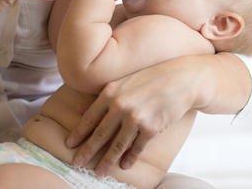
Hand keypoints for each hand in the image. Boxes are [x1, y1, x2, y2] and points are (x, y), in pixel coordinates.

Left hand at [65, 56, 202, 176]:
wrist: (181, 79)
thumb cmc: (151, 78)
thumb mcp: (123, 81)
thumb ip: (104, 96)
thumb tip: (78, 110)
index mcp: (110, 92)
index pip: (90, 117)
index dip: (79, 133)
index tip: (69, 144)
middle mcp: (120, 106)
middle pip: (100, 134)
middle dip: (87, 151)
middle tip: (77, 163)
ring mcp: (136, 118)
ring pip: (117, 145)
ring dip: (107, 161)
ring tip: (99, 172)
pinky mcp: (152, 128)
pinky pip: (137, 147)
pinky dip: (130, 158)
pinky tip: (124, 165)